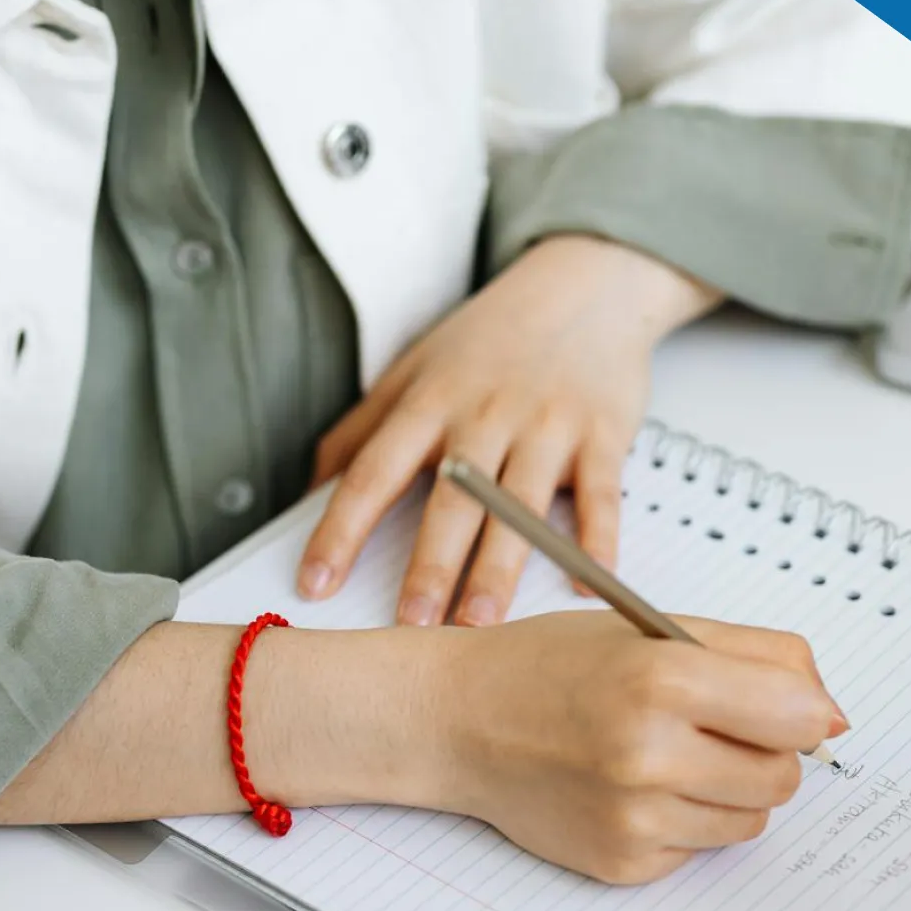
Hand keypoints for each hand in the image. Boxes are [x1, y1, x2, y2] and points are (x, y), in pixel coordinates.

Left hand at [298, 234, 720, 626]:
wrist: (583, 286)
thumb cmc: (491, 339)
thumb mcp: (412, 370)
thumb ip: (360, 431)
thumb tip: (309, 490)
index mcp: (429, 402)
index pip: (374, 473)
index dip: (342, 530)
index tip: (316, 582)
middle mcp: (485, 414)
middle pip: (452, 498)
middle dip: (431, 564)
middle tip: (412, 623)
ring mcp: (546, 424)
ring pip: (520, 506)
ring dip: (501, 567)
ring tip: (482, 621)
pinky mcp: (602, 434)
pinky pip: (599, 497)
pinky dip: (595, 542)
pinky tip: (584, 586)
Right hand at [421, 612, 847, 883]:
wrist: (460, 720)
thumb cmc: (553, 665)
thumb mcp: (653, 628)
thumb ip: (758, 657)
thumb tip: (833, 717)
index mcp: (662, 678)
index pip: (800, 717)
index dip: (795, 710)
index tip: (771, 705)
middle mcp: (648, 753)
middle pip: (784, 778)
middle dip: (762, 753)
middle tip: (706, 727)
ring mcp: (633, 816)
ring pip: (751, 822)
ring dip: (727, 791)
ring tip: (665, 756)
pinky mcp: (622, 862)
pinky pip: (701, 851)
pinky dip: (683, 822)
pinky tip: (630, 789)